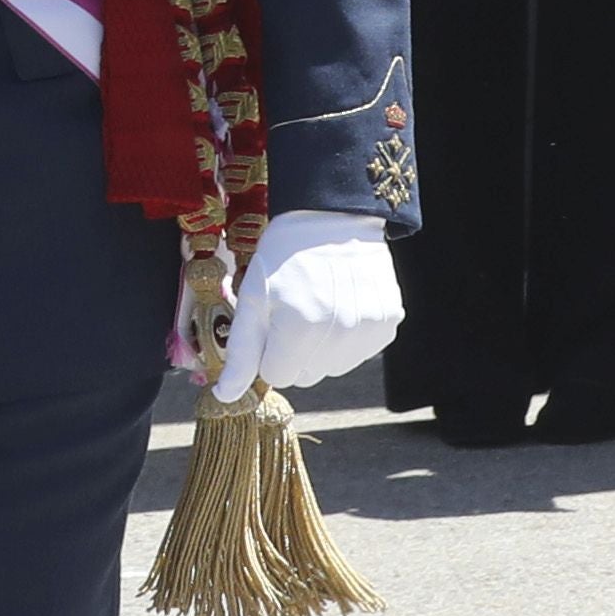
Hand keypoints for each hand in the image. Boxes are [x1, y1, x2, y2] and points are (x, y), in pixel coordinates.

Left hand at [212, 211, 402, 404]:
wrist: (333, 218)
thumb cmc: (284, 258)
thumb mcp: (252, 298)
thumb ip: (241, 352)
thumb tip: (226, 397)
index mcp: (299, 327)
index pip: (277, 376)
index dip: (269, 352)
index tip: (272, 324)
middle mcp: (339, 332)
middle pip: (306, 376)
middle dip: (295, 353)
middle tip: (294, 312)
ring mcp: (368, 328)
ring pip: (334, 368)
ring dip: (322, 348)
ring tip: (319, 306)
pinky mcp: (388, 323)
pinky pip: (360, 353)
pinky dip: (349, 338)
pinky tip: (342, 306)